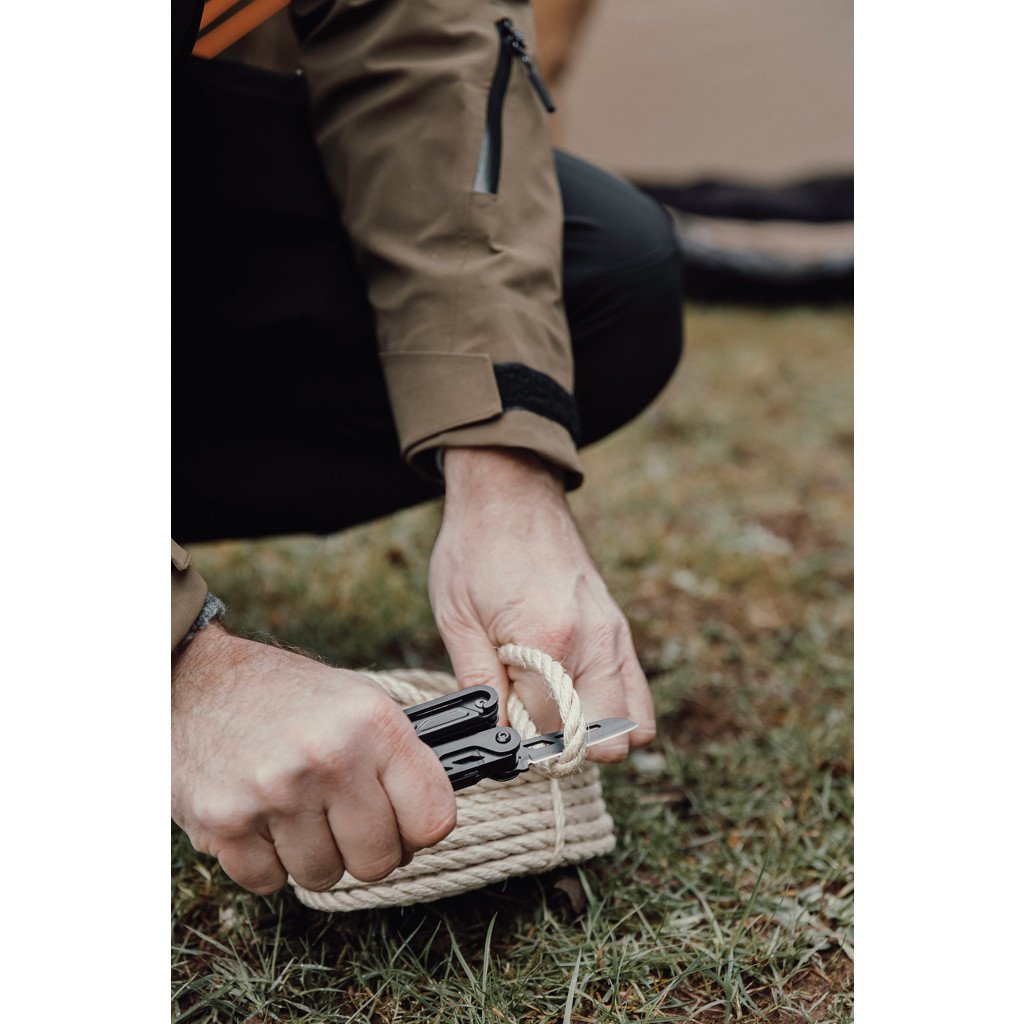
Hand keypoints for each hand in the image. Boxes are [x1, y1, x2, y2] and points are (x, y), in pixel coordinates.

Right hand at [172, 624, 456, 894]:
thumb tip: (431, 821)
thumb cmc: (285, 694)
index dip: (420, 828)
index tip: (405, 822)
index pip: (434, 818)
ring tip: (299, 812)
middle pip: (378, 861)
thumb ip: (398, 758)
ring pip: (324, 876)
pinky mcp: (226, 823)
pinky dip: (268, 862)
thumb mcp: (357, 701)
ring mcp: (275, 793)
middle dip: (365, 848)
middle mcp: (330, 758)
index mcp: (374, 724)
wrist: (196, 680)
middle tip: (344, 820)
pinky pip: (269, 882)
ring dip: (314, 856)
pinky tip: (263, 820)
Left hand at [429, 448, 655, 760]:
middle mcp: (596, 641)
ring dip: (596, 729)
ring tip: (551, 709)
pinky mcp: (619, 628)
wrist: (511, 493)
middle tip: (530, 724)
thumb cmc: (476, 549)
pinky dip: (613, 707)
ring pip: (634, 721)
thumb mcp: (457, 618)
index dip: (524, 742)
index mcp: (549, 639)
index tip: (503, 724)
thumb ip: (480, 683)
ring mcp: (615, 634)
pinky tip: (573, 693)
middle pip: (608, 738)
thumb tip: (499, 734)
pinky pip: (636, 690)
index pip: (553, 731)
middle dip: (570, 746)